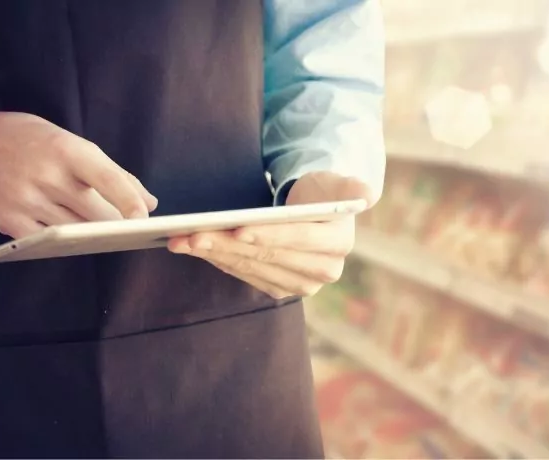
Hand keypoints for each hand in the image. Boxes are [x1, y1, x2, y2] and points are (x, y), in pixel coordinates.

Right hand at [0, 108, 156, 237]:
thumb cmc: (24, 139)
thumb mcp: (66, 140)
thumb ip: (109, 171)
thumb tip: (148, 201)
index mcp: (65, 149)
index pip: (106, 177)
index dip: (129, 199)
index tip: (146, 216)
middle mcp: (47, 176)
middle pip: (96, 213)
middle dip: (117, 224)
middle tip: (129, 228)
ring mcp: (26, 200)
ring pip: (77, 231)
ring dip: (94, 236)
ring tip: (104, 233)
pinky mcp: (9, 221)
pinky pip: (49, 243)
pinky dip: (66, 242)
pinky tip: (73, 239)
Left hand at [168, 171, 374, 298]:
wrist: (314, 212)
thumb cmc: (321, 192)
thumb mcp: (339, 182)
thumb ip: (352, 187)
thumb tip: (366, 194)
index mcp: (339, 243)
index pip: (299, 239)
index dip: (268, 235)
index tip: (237, 227)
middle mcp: (324, 271)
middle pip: (268, 255)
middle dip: (228, 244)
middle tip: (192, 234)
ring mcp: (301, 284)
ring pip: (251, 267)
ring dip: (214, 253)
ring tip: (182, 240)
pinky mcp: (281, 289)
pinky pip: (245, 275)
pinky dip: (219, 260)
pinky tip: (196, 249)